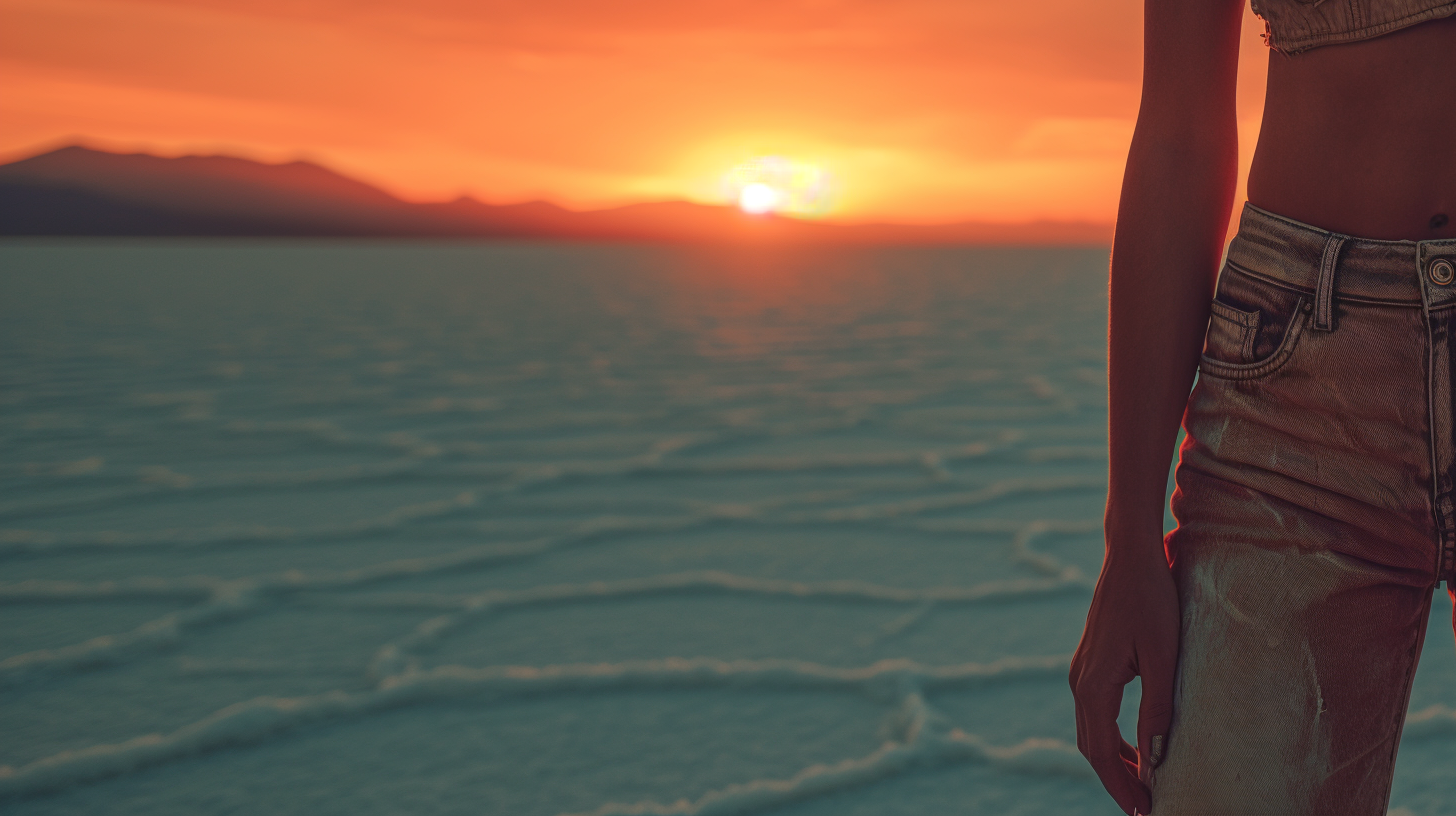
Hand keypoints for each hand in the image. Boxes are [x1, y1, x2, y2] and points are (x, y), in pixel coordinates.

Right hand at [1069, 539, 1179, 815]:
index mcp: (1093, 685)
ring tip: (1144, 785)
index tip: (1143, 812)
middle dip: (1117, 781)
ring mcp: (1081, 671)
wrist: (1130, 556)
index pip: (1102, 752)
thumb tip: (1157, 761)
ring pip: (1092, 732)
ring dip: (1116, 761)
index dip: (1122, 786)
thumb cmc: (1152, 601)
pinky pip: (1096, 713)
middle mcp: (1079, 681)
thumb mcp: (1162, 658)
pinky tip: (1137, 748)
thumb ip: (1156, 710)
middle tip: (1145, 808)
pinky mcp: (1091, 663)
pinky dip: (1113, 739)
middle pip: (1092, 747)